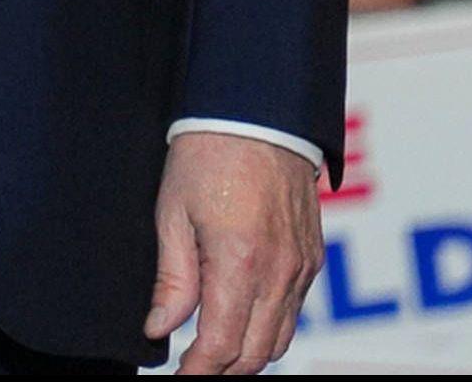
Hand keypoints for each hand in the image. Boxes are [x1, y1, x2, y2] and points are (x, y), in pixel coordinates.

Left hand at [147, 130, 322, 373]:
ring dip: (246, 354)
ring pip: (278, 338)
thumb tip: (160, 327)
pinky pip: (292, 312)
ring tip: (210, 353)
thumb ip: (172, 278)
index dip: (198, 371)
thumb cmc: (207, 155)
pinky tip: (239, 320)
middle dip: (221, 370)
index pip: (221, 344)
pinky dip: (267, 328)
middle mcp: (280, 273)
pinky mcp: (312, 259)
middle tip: (189, 369)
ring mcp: (302, 268)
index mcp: (240, 262)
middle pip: (254, 352)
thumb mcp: (172, 213)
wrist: (257, 115)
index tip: (178, 378)